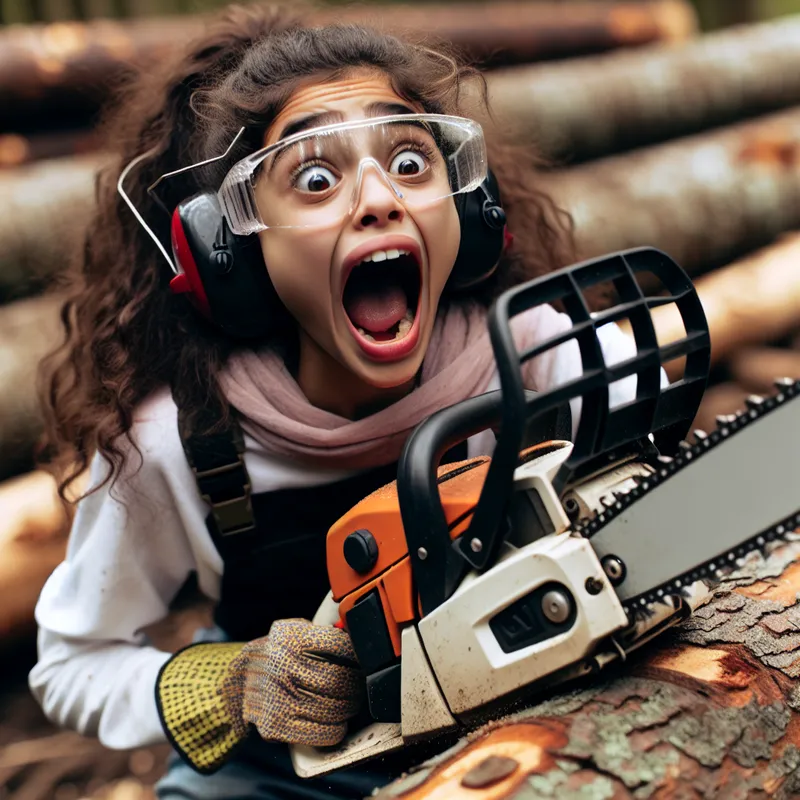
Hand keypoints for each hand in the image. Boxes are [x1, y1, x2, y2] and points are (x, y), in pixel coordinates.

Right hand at [221, 618, 364, 746]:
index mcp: (291, 639)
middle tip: (359, 685)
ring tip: (350, 702)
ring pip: (335, 708)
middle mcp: (283, 667)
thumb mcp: (293, 631)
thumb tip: (356, 640)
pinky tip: (337, 721)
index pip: (340, 646)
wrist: (238, 681)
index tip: (362, 660)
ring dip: (350, 707)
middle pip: (340, 680)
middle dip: (357, 684)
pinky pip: (322, 733)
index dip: (357, 655)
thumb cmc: (276, 654)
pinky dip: (337, 728)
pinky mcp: (276, 726)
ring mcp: (279, 698)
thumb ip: (322, 632)